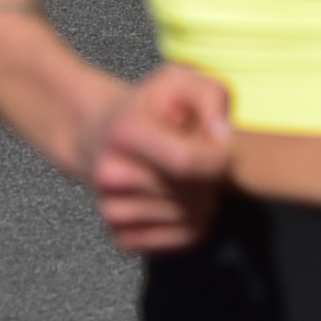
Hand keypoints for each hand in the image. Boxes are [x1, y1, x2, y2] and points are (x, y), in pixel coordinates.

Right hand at [87, 64, 233, 254]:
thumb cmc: (148, 107)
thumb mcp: (180, 80)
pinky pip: (184, 240)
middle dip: (211, 177)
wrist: (98, 134)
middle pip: (195, 193)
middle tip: (196, 156)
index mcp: (124, 132)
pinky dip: (192, 222)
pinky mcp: (122, 238)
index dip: (219, 157)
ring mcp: (113, 211)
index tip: (222, 146)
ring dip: (203, 198)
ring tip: (184, 175)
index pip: (186, 162)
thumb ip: (210, 96)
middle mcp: (111, 176)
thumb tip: (223, 138)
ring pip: (194, 218)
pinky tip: (178, 197)